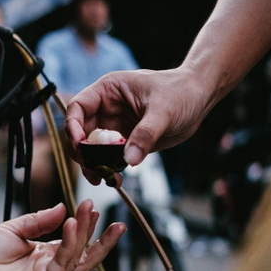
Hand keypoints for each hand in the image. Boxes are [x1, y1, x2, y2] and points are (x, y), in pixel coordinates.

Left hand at [0, 200, 124, 270]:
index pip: (73, 242)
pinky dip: (69, 243)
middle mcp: (51, 269)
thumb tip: (63, 207)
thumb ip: (38, 220)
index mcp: (45, 256)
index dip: (86, 226)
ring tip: (91, 211)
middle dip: (102, 239)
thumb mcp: (13, 229)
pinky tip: (71, 223)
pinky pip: (62, 264)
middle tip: (116, 222)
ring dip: (87, 234)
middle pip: (85, 255)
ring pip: (78, 258)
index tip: (94, 207)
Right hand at [66, 67, 211, 184]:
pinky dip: (109, 170)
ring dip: (93, 165)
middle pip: (80, 132)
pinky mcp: (125, 141)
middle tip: (92, 169)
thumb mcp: (164, 110)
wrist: (198, 100)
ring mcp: (114, 126)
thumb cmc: (181, 92)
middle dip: (82, 152)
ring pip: (92, 149)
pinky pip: (109, 158)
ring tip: (103, 179)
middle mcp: (106, 108)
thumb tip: (129, 159)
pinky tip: (117, 180)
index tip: (79, 145)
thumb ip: (145, 134)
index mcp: (108, 90)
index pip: (78, 107)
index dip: (72, 126)